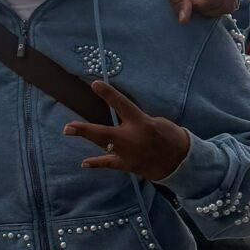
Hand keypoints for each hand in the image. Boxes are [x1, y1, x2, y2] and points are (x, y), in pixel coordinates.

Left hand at [63, 80, 189, 184]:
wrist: (181, 162)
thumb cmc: (170, 137)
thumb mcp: (157, 121)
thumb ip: (137, 120)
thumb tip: (121, 120)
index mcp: (143, 123)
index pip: (122, 105)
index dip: (108, 94)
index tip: (95, 84)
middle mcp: (133, 139)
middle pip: (104, 132)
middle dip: (85, 129)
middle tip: (68, 126)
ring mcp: (129, 154)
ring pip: (103, 145)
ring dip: (87, 137)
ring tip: (69, 131)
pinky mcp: (128, 165)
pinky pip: (109, 163)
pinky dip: (97, 162)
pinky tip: (84, 162)